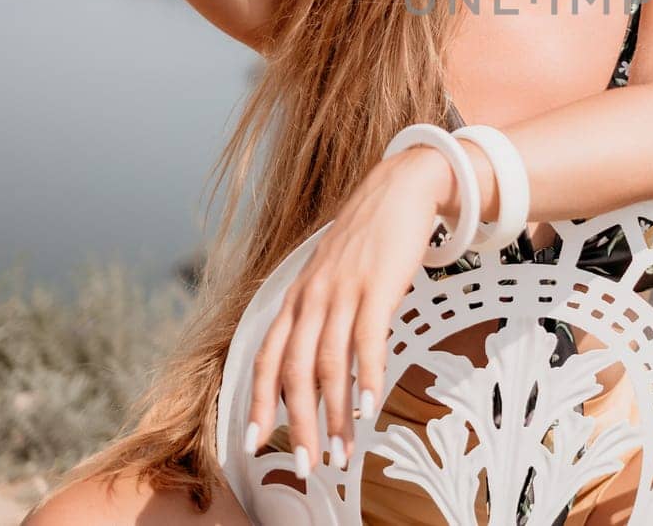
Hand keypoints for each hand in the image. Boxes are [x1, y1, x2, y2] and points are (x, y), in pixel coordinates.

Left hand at [244, 144, 449, 474]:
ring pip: (328, 365)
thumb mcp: (331, 274)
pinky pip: (366, 341)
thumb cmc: (368, 237)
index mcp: (296, 297)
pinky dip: (366, 378)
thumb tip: (315, 364)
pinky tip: (368, 408)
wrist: (399, 187)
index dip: (257, 402)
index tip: (253, 442)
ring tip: (342, 452)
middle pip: (293, 372)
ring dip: (334, 414)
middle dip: (298, 424)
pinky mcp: (376, 287)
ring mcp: (342, 291)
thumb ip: (320, 314)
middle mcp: (311, 297)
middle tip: (308, 464)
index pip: (265, 357)